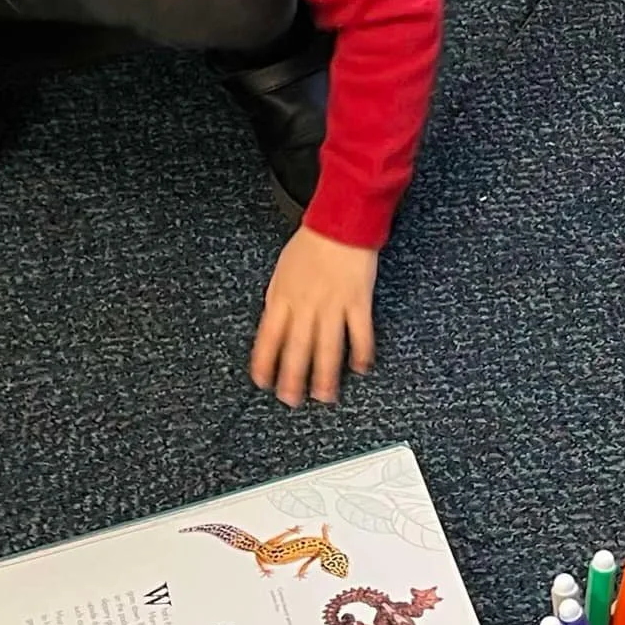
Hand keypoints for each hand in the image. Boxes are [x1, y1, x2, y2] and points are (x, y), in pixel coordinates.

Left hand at [251, 228, 378, 406]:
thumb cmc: (311, 245)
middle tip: (291, 400)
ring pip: (327, 347)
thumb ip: (280, 302)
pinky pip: (360, 333)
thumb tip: (276, 329)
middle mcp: (305, 304)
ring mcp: (332, 304)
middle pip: (297, 348)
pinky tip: (360, 368)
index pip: (268, 337)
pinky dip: (361, 353)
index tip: (263, 382)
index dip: (264, 362)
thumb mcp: (283, 273)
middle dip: (293, 378)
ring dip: (325, 375)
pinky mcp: (358, 301)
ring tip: (324, 396)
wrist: (340, 224)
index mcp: (283, 296)